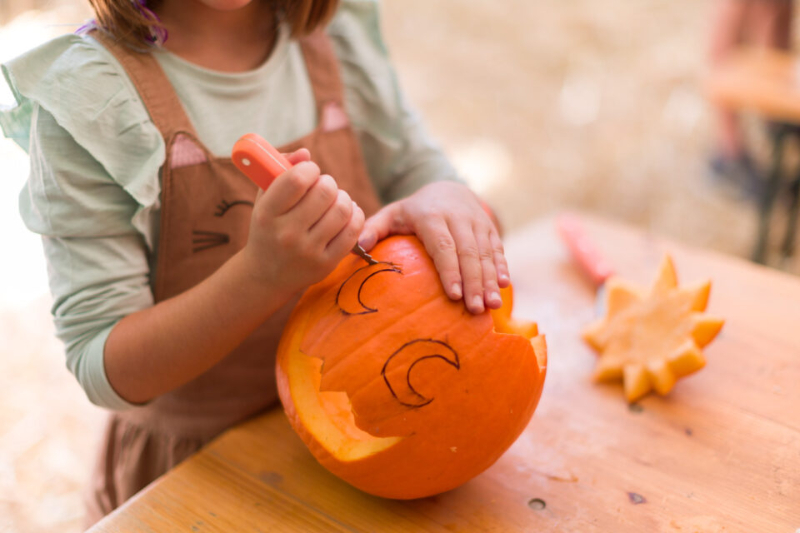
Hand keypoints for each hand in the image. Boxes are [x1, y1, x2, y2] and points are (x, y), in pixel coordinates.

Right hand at [242, 149, 364, 293]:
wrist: (266, 275)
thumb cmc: (268, 228)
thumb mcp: (264, 199)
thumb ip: (280, 170)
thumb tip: (305, 153)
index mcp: (266, 214)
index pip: (296, 180)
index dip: (309, 168)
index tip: (309, 172)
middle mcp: (286, 234)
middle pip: (325, 191)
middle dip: (328, 182)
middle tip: (323, 187)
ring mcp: (308, 251)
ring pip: (342, 209)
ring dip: (343, 198)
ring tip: (335, 200)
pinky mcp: (326, 264)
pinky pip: (353, 230)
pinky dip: (354, 215)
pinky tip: (345, 214)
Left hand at [358, 181, 509, 313]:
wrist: (448, 188)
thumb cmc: (413, 211)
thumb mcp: (391, 214)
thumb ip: (373, 228)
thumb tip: (358, 248)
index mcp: (432, 216)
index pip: (443, 245)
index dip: (450, 270)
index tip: (453, 295)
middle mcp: (458, 217)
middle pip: (468, 252)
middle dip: (474, 282)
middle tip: (475, 309)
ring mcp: (477, 222)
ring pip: (485, 252)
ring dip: (490, 280)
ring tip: (491, 306)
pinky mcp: (490, 227)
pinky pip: (497, 248)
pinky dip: (502, 267)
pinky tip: (504, 287)